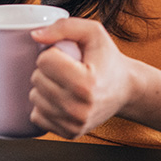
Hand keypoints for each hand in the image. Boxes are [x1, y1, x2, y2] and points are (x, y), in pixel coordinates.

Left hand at [27, 17, 136, 138]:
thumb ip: (64, 27)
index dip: (53, 53)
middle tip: (67, 69)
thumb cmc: (107, 59)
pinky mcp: (69, 133)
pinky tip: (62, 98)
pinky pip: (37, 116)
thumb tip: (35, 35)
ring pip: (34, 98)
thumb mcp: (93, 32)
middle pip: (36, 79)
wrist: (125, 89)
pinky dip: (45, 105)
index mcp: (86, 84)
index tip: (68, 57)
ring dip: (45, 87)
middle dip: (47, 70)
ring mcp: (74, 124)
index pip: (44, 61)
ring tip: (65, 83)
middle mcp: (79, 109)